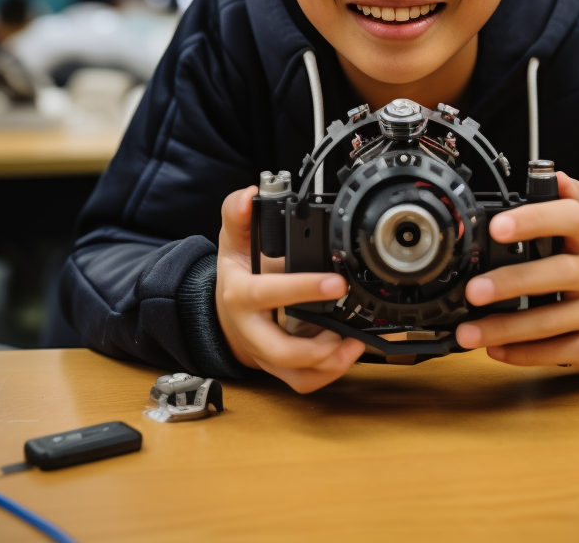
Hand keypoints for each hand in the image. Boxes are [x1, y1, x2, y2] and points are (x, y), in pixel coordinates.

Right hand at [215, 187, 364, 392]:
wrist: (224, 313)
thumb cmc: (237, 275)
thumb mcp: (233, 241)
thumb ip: (239, 214)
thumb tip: (249, 194)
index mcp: (241, 295)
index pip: (268, 294)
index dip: (302, 289)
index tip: (335, 282)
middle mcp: (252, 330)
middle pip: (280, 350)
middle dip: (317, 345)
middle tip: (350, 331)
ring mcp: (265, 354)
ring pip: (295, 374)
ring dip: (328, 365)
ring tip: (354, 343)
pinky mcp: (279, 368)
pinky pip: (303, 383)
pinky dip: (327, 375)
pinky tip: (347, 353)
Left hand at [455, 173, 578, 368]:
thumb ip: (564, 204)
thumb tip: (556, 175)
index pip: (571, 217)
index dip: (535, 219)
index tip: (496, 226)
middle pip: (558, 273)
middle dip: (511, 282)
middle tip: (473, 290)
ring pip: (551, 321)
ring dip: (505, 328)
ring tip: (469, 332)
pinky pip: (555, 352)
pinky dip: (521, 353)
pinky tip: (493, 350)